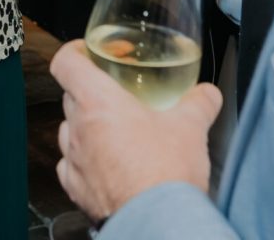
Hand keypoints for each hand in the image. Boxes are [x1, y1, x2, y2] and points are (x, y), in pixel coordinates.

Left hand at [50, 39, 220, 221]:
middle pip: (70, 96)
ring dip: (86, 127)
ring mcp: (74, 160)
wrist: (158, 220)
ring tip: (113, 132)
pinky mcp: (76, 188)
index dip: (73, 52)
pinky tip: (106, 164)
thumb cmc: (166, 173)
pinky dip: (84, 161)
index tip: (85, 53)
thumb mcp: (191, 127)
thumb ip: (199, 102)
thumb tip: (207, 93)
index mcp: (98, 102)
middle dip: (90, 92)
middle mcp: (78, 128)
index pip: (65, 63)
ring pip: (69, 131)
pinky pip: (71, 166)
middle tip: (114, 95)